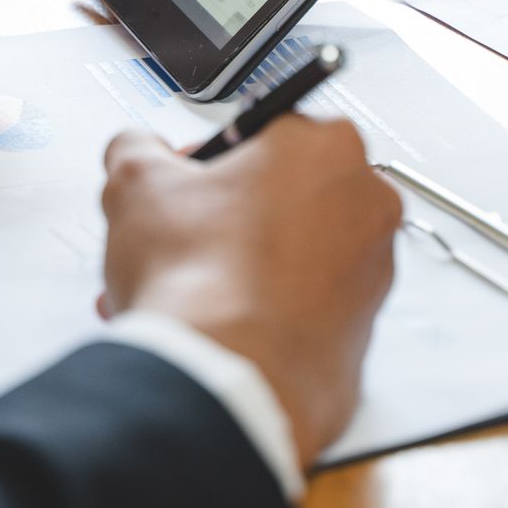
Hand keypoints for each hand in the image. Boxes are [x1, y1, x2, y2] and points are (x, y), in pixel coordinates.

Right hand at [98, 119, 400, 466]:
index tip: (184, 179)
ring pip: (286, 256)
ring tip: (170, 292)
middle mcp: (367, 207)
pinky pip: (299, 309)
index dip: (212, 157)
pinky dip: (255, 314)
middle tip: (174, 236)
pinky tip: (202, 327)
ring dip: (229, 268)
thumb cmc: (202, 277)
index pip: (265, 129)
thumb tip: (137, 150)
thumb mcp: (137, 181)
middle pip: (279, 196)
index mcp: (329, 147)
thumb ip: (137, 147)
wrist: (225, 379)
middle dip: (220, 217)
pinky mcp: (360, 336)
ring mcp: (371, 276)